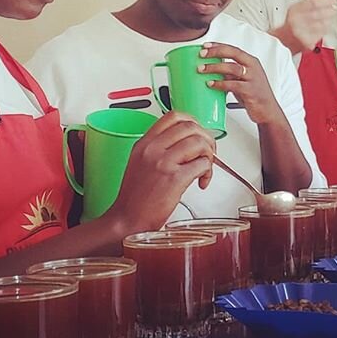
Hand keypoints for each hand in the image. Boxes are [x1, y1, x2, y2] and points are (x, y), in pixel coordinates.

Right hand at [107, 111, 215, 232]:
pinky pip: (202, 164)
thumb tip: (184, 141)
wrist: (127, 221)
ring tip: (204, 167)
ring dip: (209, 155)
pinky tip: (201, 182)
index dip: (192, 121)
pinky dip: (208, 172)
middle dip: (205, 137)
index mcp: (144, 142)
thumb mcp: (139, 162)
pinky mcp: (174, 179)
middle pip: (190, 126)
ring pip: (199, 143)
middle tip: (207, 151)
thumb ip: (157, 147)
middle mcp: (152, 149)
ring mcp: (163, 162)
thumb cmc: (135, 197)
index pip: (172, 116)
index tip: (197, 133)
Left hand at [199, 42, 280, 124]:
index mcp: (250, 62)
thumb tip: (212, 68)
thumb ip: (230, 73)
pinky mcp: (250, 90)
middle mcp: (253, 67)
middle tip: (201, 55)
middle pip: (233, 53)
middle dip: (215, 52)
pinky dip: (220, 84)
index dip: (218, 46)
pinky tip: (211, 84)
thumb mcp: (241, 80)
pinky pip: (233, 84)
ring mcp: (252, 78)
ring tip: (202, 69)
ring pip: (232, 67)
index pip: (233, 49)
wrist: (268, 111)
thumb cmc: (254, 94)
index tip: (205, 46)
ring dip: (215, 67)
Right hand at [281, 0, 334, 51]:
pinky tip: (324, 27)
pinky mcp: (307, 42)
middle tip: (333, 9)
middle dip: (330, 10)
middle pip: (319, 14)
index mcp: (294, 11)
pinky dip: (325, 29)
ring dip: (329, 20)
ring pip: (323, 24)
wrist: (284, 39)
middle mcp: (296, 22)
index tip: (331, 0)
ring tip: (328, 18)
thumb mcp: (297, 7)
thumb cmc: (292, 22)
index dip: (325, 1)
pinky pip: (322, 34)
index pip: (313, 3)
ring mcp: (302, 33)